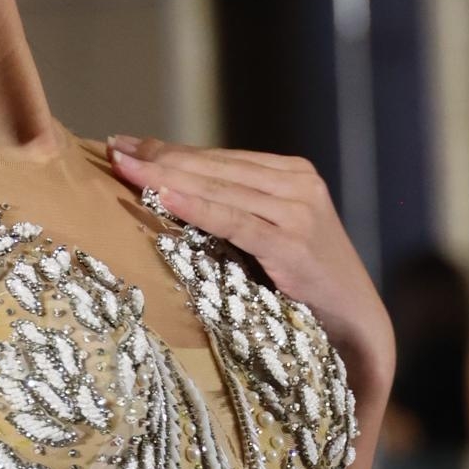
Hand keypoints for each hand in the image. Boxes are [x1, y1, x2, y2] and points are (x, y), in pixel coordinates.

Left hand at [108, 136, 394, 388]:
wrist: (356, 323)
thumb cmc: (305, 283)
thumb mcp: (272, 235)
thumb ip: (237, 209)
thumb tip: (172, 193)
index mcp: (291, 174)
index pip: (218, 158)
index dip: (169, 150)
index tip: (125, 144)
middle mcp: (297, 184)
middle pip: (213, 167)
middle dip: (159, 158)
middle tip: (113, 150)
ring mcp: (298, 212)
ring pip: (218, 188)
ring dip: (166, 175)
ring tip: (124, 167)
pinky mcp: (292, 243)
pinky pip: (234, 221)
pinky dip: (198, 207)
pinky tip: (164, 196)